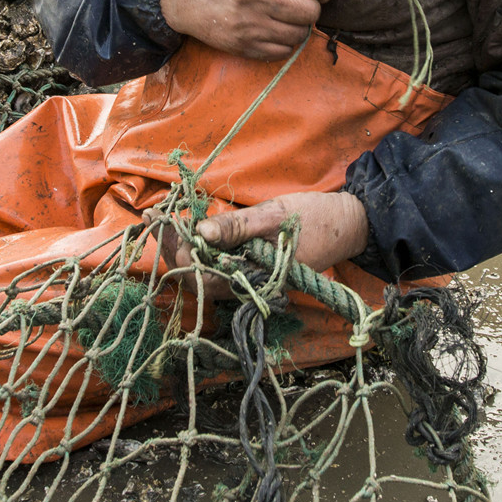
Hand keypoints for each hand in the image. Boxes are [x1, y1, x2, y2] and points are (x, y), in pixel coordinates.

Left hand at [146, 192, 368, 299]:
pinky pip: (217, 265)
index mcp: (250, 275)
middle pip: (196, 275)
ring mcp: (248, 279)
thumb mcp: (274, 216)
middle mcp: (246, 284)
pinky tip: (188, 230)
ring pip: (204, 272)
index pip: (199, 270)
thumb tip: (200, 230)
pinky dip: (199, 249)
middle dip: (171, 248)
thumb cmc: (314, 219)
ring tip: (162, 223)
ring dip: (181, 249)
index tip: (156, 219)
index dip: (174, 246)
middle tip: (153, 219)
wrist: (348, 225)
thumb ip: (237, 227)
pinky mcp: (252, 269)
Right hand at [159, 0, 331, 59]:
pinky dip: (284, 42)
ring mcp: (249, 25)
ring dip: (299, 26)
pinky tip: (272, 28)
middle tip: (301, 2)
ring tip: (285, 15)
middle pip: (311, 11)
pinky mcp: (243, 46)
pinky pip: (283, 51)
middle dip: (313, 7)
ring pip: (300, 34)